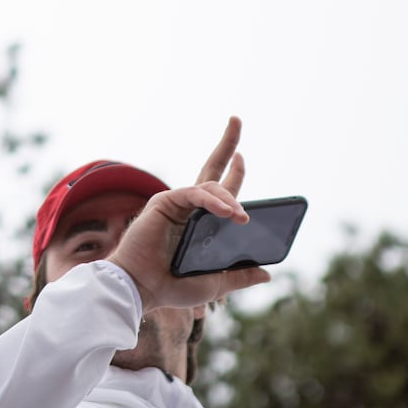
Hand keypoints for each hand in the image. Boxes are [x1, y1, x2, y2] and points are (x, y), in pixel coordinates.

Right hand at [108, 117, 267, 311]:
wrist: (142, 289)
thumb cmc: (172, 286)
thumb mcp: (216, 282)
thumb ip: (238, 274)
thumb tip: (265, 273)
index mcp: (198, 223)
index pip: (219, 192)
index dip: (234, 174)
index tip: (242, 157)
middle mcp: (188, 208)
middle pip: (210, 168)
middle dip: (226, 145)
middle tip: (236, 119)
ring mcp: (176, 202)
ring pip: (210, 186)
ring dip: (230, 199)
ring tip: (240, 218)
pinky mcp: (165, 202)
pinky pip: (195, 194)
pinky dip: (214, 201)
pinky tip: (228, 213)